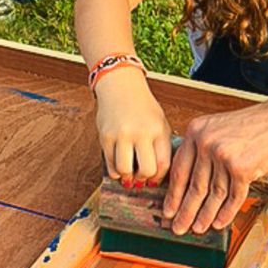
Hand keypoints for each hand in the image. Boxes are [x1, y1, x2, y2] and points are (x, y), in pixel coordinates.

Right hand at [94, 68, 171, 184]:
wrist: (120, 87)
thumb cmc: (144, 109)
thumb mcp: (161, 124)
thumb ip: (162, 148)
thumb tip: (157, 177)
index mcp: (158, 130)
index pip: (163, 164)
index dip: (159, 178)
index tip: (154, 180)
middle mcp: (141, 133)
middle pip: (146, 171)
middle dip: (144, 179)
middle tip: (141, 177)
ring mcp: (121, 135)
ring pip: (125, 170)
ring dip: (127, 177)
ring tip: (129, 173)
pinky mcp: (105, 137)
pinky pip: (110, 165)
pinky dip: (115, 172)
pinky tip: (119, 168)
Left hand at [163, 98, 267, 234]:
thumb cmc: (261, 123)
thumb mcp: (222, 129)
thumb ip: (206, 149)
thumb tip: (194, 181)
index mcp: (197, 130)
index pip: (180, 170)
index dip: (173, 195)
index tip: (168, 209)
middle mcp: (207, 141)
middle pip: (194, 185)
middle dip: (185, 211)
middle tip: (178, 227)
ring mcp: (224, 155)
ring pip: (213, 194)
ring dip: (205, 216)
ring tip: (198, 228)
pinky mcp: (242, 167)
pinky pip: (233, 197)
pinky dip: (226, 213)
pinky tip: (219, 222)